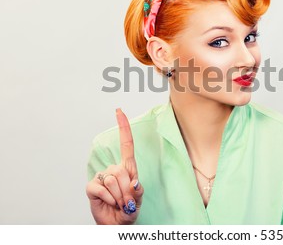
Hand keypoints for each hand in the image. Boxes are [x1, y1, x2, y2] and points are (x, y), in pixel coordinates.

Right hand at [86, 108, 143, 223]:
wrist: (116, 224)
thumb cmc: (129, 210)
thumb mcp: (138, 201)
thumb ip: (138, 192)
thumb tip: (134, 182)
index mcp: (128, 168)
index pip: (126, 144)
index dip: (123, 127)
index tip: (119, 111)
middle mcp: (114, 169)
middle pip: (121, 171)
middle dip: (127, 190)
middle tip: (127, 202)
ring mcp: (102, 177)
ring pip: (112, 180)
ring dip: (119, 196)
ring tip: (119, 203)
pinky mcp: (92, 186)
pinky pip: (101, 188)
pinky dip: (108, 198)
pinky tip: (109, 203)